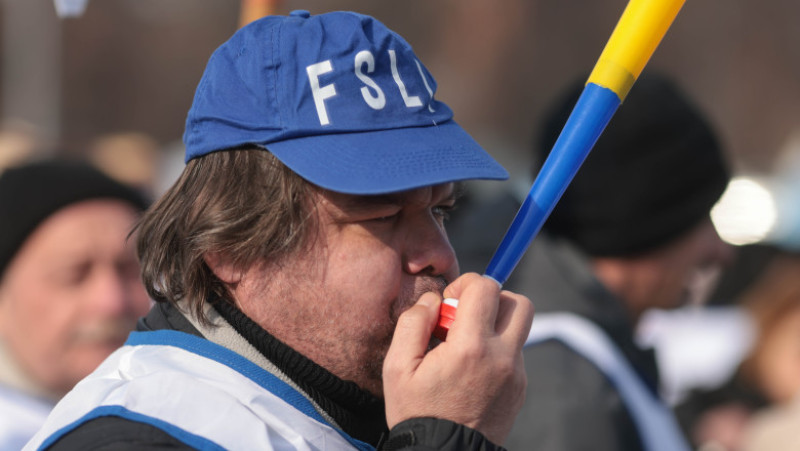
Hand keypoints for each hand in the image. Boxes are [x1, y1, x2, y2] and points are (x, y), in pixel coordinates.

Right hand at [383, 273, 534, 444]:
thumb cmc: (417, 413)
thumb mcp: (397, 368)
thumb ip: (413, 322)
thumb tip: (433, 300)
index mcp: (471, 348)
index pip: (486, 288)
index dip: (465, 284)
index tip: (448, 303)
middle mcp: (502, 358)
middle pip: (518, 302)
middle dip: (491, 299)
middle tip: (464, 317)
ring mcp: (515, 375)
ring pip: (518, 327)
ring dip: (494, 324)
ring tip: (464, 346)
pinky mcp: (520, 388)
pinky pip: (513, 353)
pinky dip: (495, 350)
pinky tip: (470, 370)